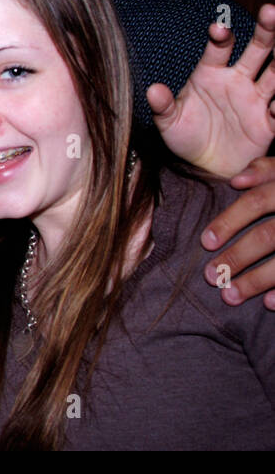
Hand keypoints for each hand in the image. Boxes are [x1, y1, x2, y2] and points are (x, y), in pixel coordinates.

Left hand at [149, 4, 274, 178]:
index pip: (219, 49)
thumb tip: (152, 89)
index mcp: (211, 74)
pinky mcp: (269, 122)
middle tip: (271, 11)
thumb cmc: (185, 137)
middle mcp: (238, 81)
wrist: (204, 166)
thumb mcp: (169, 122)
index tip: (218, 29)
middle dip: (267, 31)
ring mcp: (256, 99)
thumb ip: (163, 106)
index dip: (220, 36)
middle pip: (258, 50)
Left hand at [202, 156, 274, 308]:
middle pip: (270, 235)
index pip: (258, 201)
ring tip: (231, 297)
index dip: (229, 220)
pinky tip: (271, 304)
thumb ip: (269, 170)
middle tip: (210, 276)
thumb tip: (236, 181)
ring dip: (258, 281)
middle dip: (237, 257)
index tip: (206, 242)